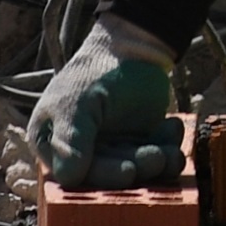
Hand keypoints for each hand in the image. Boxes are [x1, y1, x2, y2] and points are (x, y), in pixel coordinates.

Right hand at [25, 17, 180, 190]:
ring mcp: (112, 152)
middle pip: (112, 175)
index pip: (77, 174)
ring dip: (157, 164)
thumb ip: (70, 139)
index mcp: (52, 147)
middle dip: (138, 168)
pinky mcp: (138, 146)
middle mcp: (80, 156)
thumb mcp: (75, 102)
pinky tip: (172, 127)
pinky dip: (169, 149)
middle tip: (158, 157)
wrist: (130, 48)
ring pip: (137, 170)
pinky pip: (156, 157)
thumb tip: (69, 178)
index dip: (104, 177)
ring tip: (171, 151)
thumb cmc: (93, 72)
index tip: (129, 171)